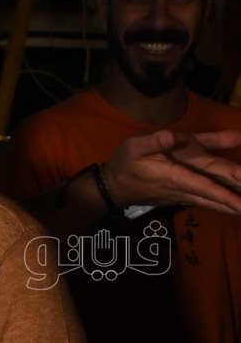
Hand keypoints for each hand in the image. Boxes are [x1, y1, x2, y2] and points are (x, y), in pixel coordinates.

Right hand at [103, 129, 240, 214]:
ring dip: (231, 206)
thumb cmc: (125, 164)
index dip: (224, 193)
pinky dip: (221, 204)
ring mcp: (182, 194)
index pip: (204, 185)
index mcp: (174, 175)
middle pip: (213, 196)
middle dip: (235, 202)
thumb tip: (171, 135)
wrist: (113, 187)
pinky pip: (205, 201)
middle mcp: (182, 188)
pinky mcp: (181, 195)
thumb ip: (155, 141)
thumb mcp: (136, 146)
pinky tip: (233, 206)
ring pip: (211, 201)